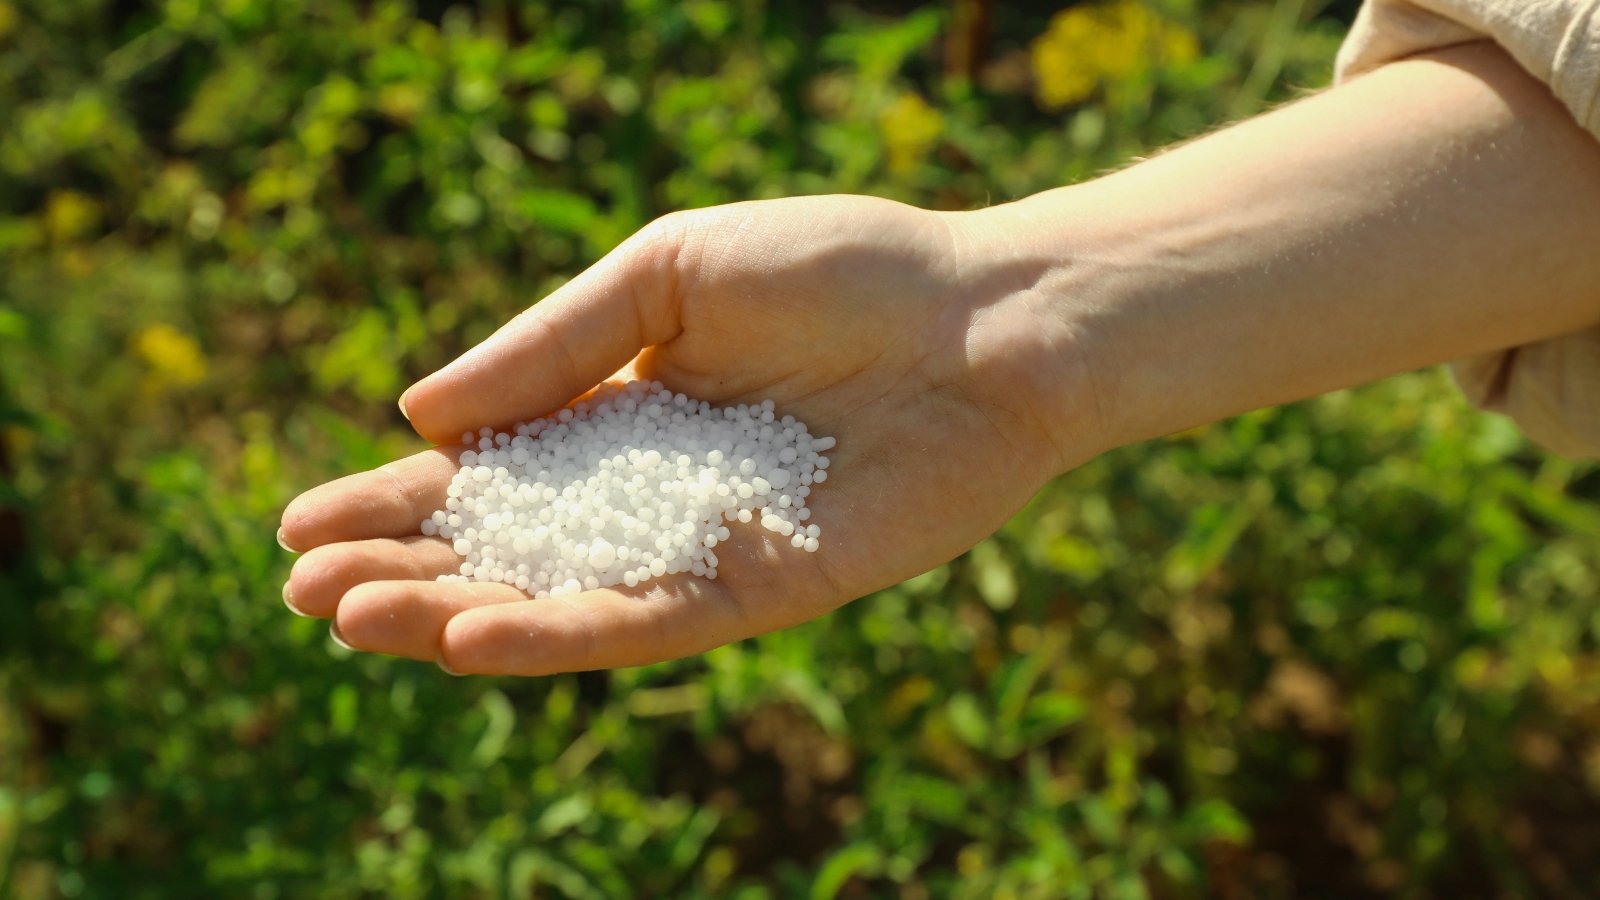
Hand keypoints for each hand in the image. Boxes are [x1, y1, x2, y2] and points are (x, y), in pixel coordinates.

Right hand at [279, 194, 1098, 674]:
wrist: (983, 321)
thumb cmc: (841, 270)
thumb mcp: (670, 275)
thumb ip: (552, 345)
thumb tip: (423, 415)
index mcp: (623, 407)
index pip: (487, 468)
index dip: (396, 498)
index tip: (299, 526)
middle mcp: (652, 489)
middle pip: (508, 545)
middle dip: (405, 569)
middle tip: (302, 595)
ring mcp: (701, 546)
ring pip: (557, 598)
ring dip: (454, 614)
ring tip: (353, 624)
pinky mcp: (761, 591)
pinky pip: (643, 622)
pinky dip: (556, 632)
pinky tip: (471, 635)